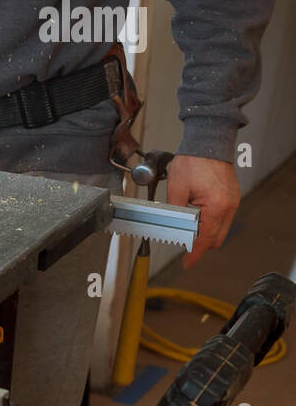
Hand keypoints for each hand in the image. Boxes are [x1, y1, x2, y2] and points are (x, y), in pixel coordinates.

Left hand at [166, 155, 239, 269]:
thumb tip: (173, 228)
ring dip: (205, 232)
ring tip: (187, 228)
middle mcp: (229, 206)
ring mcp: (232, 201)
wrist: (208, 142)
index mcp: (216, 207)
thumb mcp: (176, 189)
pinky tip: (196, 216)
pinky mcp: (231, 196)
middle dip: (200, 244)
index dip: (195, 253)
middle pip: (216, 238)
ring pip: (220, 228)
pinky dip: (210, 221)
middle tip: (183, 245)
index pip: (205, 239)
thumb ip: (175, 212)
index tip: (188, 263)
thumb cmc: (193, 161)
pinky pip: (222, 217)